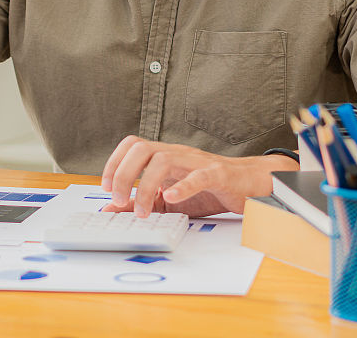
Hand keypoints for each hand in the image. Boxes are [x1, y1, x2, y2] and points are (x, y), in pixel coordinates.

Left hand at [100, 136, 296, 217]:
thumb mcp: (169, 200)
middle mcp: (178, 153)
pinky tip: (171, 198)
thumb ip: (142, 203)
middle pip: (141, 148)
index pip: (132, 145)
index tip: (105, 188)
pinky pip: (199, 176)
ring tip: (143, 211)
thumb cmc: (210, 191)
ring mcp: (197, 162)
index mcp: (165, 156)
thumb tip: (110, 211)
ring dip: (146, 185)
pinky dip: (182, 186)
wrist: (250, 186)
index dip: (114, 163)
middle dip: (123, 174)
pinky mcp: (218, 174)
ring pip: (164, 160)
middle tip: (117, 200)